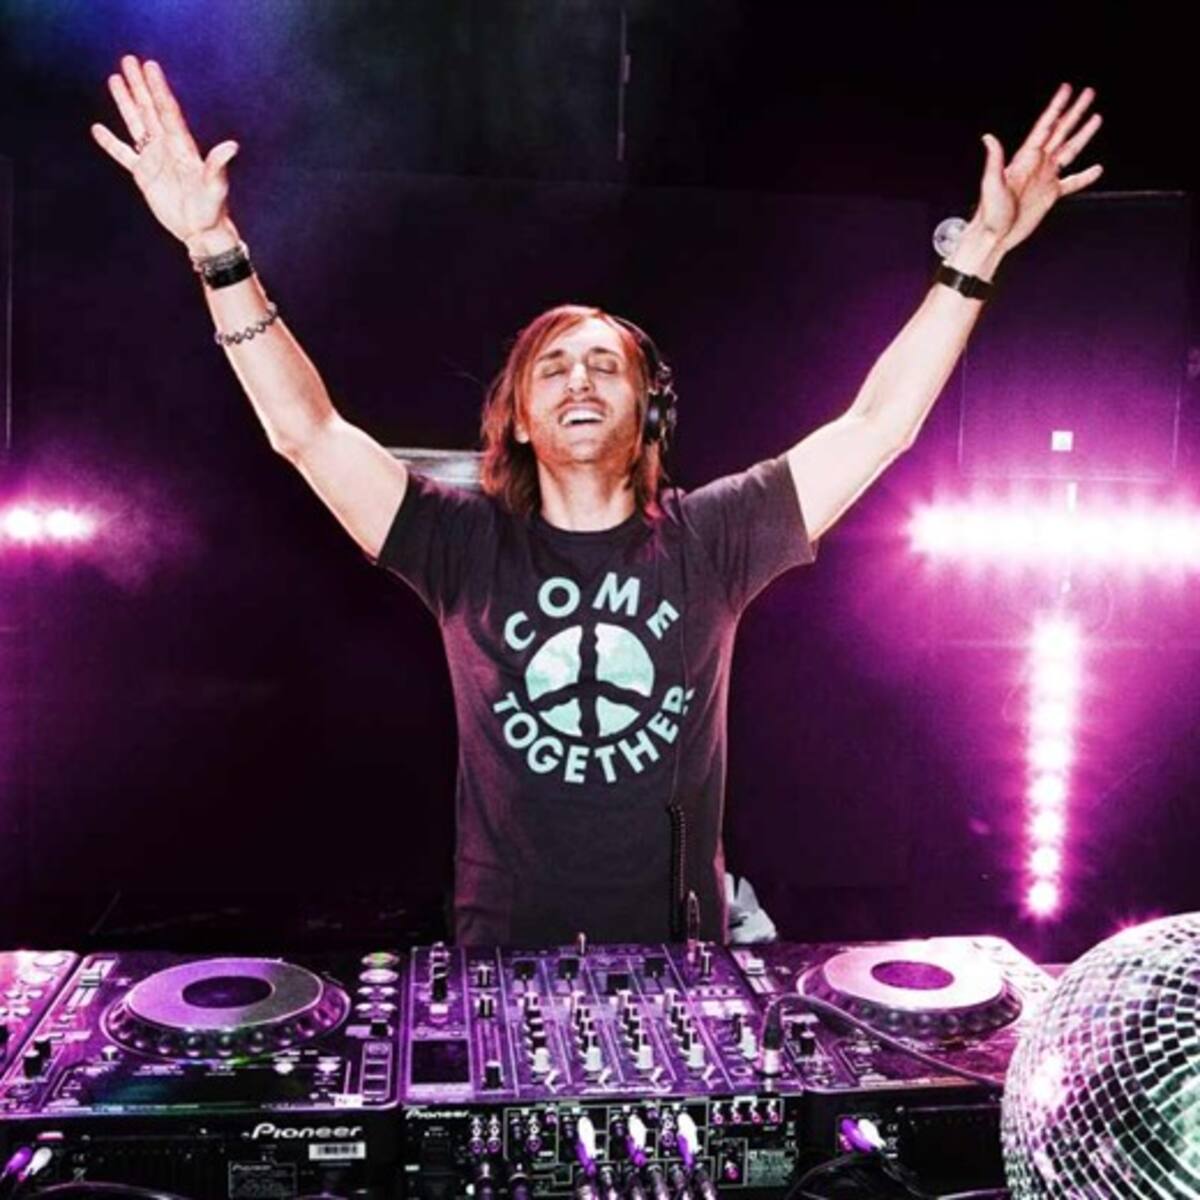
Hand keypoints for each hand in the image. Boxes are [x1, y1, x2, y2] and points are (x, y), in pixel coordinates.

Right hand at [91, 56, 239, 249]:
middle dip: (139, 85)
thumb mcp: (216, 187)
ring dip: (126, 102)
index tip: (150, 66)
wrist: (201, 231)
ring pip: (136, 124)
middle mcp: (168, 147)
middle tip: (129, 60)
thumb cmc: (212, 210)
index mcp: (183, 146)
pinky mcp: (144, 175)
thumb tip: (232, 146)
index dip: (158, 88)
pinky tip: (98, 129)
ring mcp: (155, 159)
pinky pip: (124, 154)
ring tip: (115, 79)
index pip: (167, 111)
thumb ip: (218, 165)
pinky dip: (111, 143)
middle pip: (150, 109)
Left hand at [973, 83, 1103, 256]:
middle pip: (1060, 132)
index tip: (1067, 89)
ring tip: (1096, 118)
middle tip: (1088, 93)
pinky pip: (1072, 182)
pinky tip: (1097, 169)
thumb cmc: (989, 213)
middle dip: (1074, 112)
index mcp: (1025, 158)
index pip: (1045, 126)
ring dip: (1082, 134)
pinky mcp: (1050, 194)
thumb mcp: (991, 184)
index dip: (1056, 107)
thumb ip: (994, 160)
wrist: (993, 236)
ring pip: (1069, 151)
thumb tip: (989, 138)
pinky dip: (1085, 176)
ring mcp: (1044, 178)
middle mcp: (1037, 164)